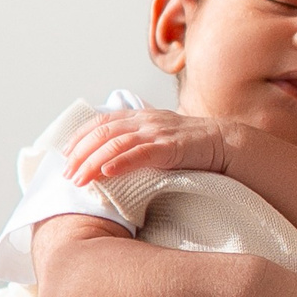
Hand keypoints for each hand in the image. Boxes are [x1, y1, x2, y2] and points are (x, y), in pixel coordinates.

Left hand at [63, 107, 232, 186]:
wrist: (231, 146)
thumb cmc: (195, 151)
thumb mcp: (161, 143)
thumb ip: (139, 147)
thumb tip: (112, 165)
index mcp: (142, 118)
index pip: (102, 122)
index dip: (80, 137)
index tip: (65, 155)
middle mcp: (147, 120)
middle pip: (103, 132)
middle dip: (81, 153)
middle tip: (67, 174)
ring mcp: (160, 131)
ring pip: (117, 142)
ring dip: (93, 161)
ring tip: (80, 178)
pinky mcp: (174, 146)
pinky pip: (142, 152)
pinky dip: (121, 162)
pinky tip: (107, 172)